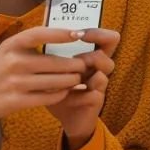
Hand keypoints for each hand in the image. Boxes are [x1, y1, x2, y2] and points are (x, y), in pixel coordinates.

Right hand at [0, 26, 92, 140]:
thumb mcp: (2, 53)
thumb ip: (24, 48)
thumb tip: (56, 39)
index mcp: (10, 45)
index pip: (40, 34)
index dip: (60, 33)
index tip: (77, 34)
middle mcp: (13, 62)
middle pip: (54, 62)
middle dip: (73, 65)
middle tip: (84, 65)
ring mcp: (15, 83)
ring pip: (54, 81)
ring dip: (70, 81)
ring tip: (78, 79)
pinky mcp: (16, 102)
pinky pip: (47, 97)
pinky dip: (60, 95)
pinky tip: (65, 92)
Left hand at [45, 27, 120, 149]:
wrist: (66, 118)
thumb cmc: (57, 88)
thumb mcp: (51, 69)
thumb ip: (48, 52)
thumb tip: (37, 31)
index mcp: (90, 54)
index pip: (105, 36)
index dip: (97, 31)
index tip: (78, 34)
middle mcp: (99, 66)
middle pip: (111, 45)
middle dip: (92, 44)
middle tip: (76, 56)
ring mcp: (100, 82)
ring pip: (106, 67)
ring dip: (87, 66)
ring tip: (70, 74)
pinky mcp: (97, 100)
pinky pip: (94, 91)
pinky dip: (77, 92)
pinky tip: (65, 95)